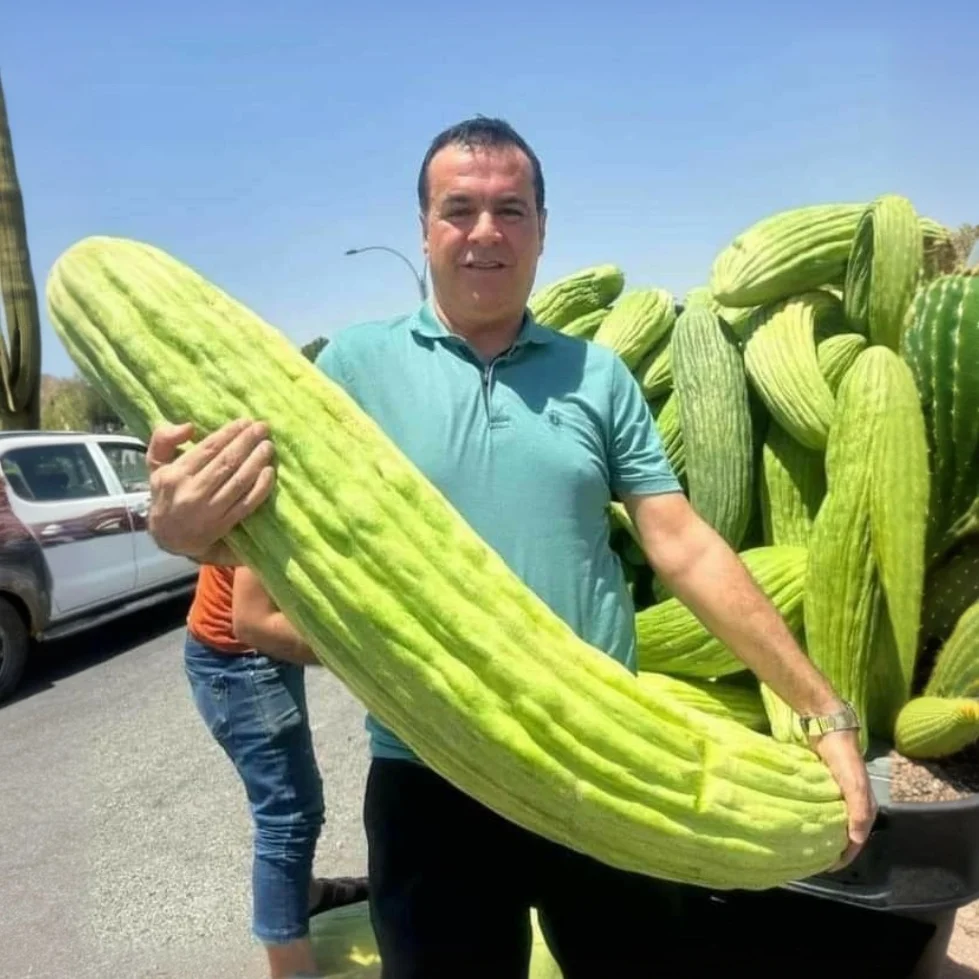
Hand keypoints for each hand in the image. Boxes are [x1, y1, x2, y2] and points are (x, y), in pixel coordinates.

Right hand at [146, 418, 275, 563]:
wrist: (168, 536)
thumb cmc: (166, 493)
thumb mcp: (155, 465)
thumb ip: (164, 439)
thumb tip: (189, 426)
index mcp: (176, 475)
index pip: (208, 449)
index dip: (229, 433)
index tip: (245, 422)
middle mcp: (193, 492)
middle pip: (227, 462)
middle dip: (247, 442)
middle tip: (262, 428)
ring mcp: (210, 510)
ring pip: (239, 481)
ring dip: (257, 461)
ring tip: (268, 446)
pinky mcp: (224, 523)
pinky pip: (247, 503)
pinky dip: (261, 487)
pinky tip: (270, 472)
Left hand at [812, 729, 877, 869]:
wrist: (828, 727)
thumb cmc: (843, 756)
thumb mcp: (854, 784)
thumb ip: (858, 811)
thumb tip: (856, 841)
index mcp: (865, 807)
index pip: (858, 840)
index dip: (846, 856)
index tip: (828, 867)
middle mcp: (854, 804)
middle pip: (847, 834)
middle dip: (835, 849)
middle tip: (815, 860)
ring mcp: (840, 795)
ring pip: (834, 822)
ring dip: (825, 836)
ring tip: (808, 846)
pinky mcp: (825, 786)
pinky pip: (823, 809)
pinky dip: (817, 820)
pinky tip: (805, 824)